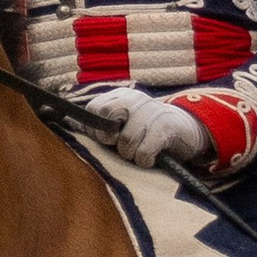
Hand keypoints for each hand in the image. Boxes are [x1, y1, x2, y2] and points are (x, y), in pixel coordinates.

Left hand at [82, 86, 214, 170]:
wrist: (188, 129)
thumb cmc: (147, 130)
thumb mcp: (124, 122)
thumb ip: (100, 123)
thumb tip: (68, 124)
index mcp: (121, 96)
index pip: (93, 108)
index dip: (94, 128)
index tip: (104, 139)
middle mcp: (135, 99)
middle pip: (105, 117)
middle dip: (108, 138)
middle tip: (119, 145)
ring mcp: (151, 111)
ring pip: (125, 141)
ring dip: (130, 154)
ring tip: (139, 152)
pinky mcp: (166, 127)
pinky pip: (143, 152)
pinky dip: (145, 161)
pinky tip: (151, 158)